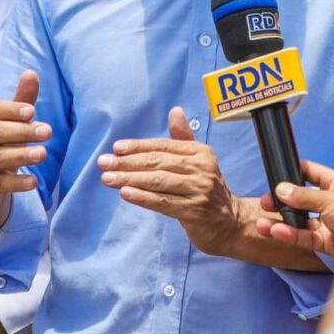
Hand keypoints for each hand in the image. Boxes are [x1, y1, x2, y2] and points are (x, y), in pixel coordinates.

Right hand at [0, 71, 50, 236]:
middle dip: (22, 131)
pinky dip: (15, 182)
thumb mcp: (10, 125)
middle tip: (47, 132)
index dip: (12, 110)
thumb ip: (21, 101)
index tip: (32, 111)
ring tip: (43, 154)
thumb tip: (31, 73)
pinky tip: (33, 182)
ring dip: (21, 155)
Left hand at [98, 107, 241, 254]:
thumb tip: (175, 110)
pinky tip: (125, 193)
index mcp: (200, 152)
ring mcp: (198, 190)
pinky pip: (163, 202)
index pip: (163, 146)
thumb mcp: (199, 160)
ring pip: (157, 181)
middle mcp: (201, 168)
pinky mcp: (194, 211)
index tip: (116, 148)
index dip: (138, 146)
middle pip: (157, 162)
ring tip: (107, 178)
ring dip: (129, 179)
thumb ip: (183, 138)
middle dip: (127, 162)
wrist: (230, 223)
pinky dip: (142, 197)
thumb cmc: (207, 188)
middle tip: (103, 163)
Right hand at [255, 161, 333, 260]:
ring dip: (282, 221)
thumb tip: (282, 189)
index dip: (295, 171)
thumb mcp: (331, 199)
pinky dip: (291, 235)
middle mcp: (333, 202)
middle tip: (265, 203)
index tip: (276, 174)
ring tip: (262, 224)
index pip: (312, 172)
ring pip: (301, 220)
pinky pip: (306, 237)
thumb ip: (304, 195)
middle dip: (283, 201)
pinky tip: (277, 232)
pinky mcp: (329, 243)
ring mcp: (330, 223)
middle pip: (303, 198)